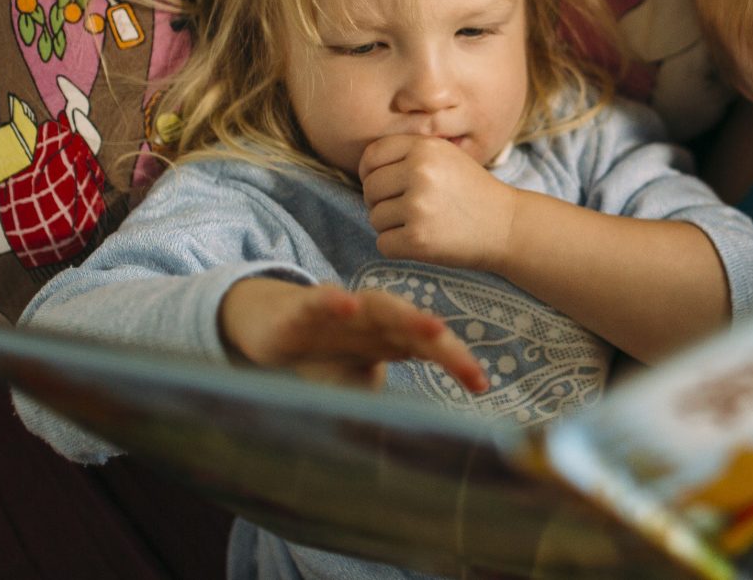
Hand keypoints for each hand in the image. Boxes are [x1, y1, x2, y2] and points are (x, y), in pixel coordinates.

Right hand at [218, 278, 488, 392]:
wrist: (271, 327)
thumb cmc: (325, 357)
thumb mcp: (355, 391)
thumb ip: (382, 411)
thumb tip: (409, 453)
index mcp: (393, 337)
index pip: (432, 348)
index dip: (458, 363)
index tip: (481, 385)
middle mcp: (375, 319)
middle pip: (415, 328)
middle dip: (444, 345)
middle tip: (468, 365)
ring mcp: (344, 310)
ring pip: (379, 307)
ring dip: (406, 315)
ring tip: (432, 328)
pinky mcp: (305, 306)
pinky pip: (322, 299)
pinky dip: (334, 301)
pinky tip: (347, 304)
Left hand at [359, 135, 519, 271]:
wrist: (507, 226)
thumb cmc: (473, 192)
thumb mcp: (447, 157)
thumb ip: (410, 154)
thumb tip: (365, 168)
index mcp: (425, 147)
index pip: (372, 156)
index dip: (370, 173)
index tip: (384, 185)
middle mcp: (419, 172)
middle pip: (370, 188)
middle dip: (381, 202)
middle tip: (407, 209)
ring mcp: (418, 206)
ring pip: (375, 217)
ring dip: (391, 226)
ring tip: (421, 223)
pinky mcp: (417, 239)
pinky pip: (383, 243)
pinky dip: (398, 247)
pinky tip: (422, 241)